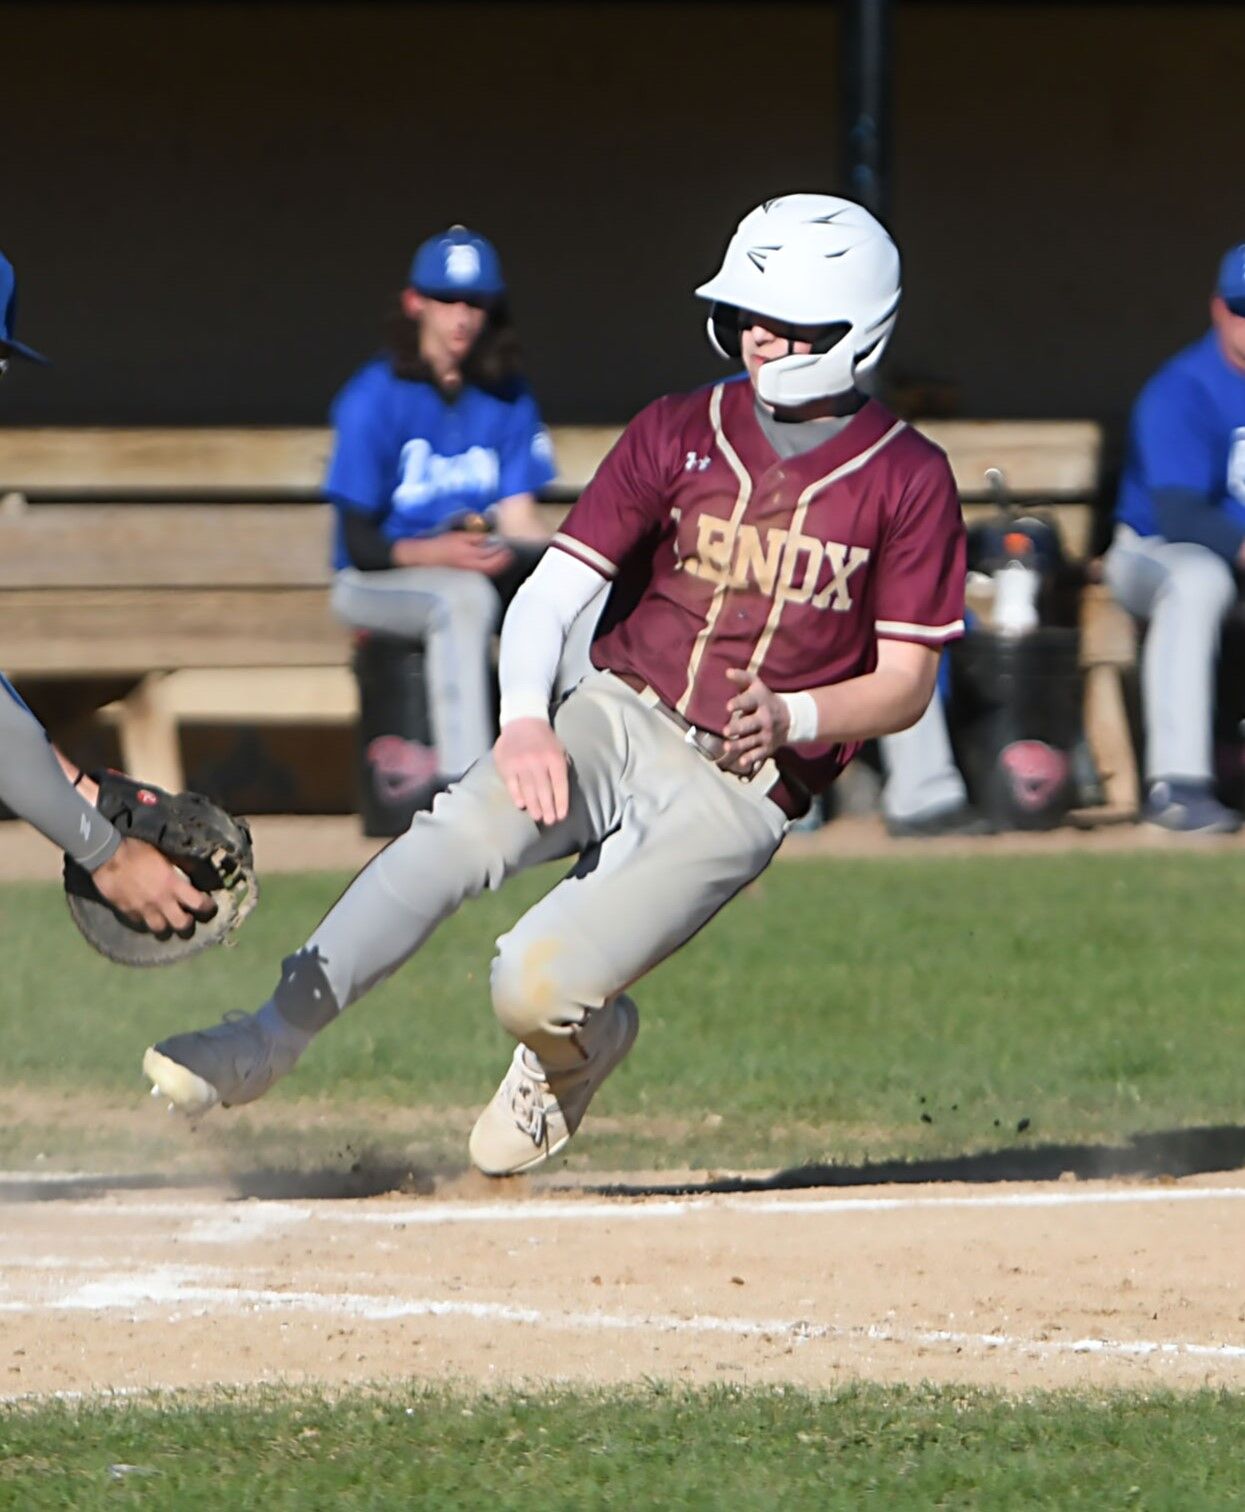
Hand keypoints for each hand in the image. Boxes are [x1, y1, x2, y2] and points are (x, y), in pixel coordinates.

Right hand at [91, 838, 214, 933]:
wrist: (106, 856)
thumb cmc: (137, 850)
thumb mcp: (164, 854)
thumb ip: (180, 866)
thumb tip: (194, 872)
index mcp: (173, 884)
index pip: (198, 904)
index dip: (207, 907)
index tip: (209, 907)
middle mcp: (161, 901)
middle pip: (182, 925)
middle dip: (188, 924)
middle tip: (187, 918)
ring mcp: (143, 910)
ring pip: (161, 930)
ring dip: (167, 928)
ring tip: (167, 922)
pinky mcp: (127, 913)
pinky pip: (140, 924)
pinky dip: (146, 922)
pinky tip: (146, 916)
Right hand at [435, 532, 514, 575]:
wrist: (427, 557)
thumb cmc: (442, 545)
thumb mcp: (459, 537)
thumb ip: (476, 538)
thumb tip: (490, 539)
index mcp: (469, 553)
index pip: (490, 553)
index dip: (501, 550)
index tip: (507, 547)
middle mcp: (471, 565)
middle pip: (492, 566)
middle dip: (503, 561)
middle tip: (509, 555)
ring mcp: (469, 572)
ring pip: (488, 572)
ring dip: (498, 567)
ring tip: (504, 560)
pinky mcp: (466, 576)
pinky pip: (482, 574)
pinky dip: (490, 570)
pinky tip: (492, 566)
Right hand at [494, 718, 569, 825]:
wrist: (522, 721)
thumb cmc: (544, 739)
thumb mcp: (560, 749)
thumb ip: (562, 768)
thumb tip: (562, 793)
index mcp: (554, 758)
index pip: (559, 785)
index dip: (561, 802)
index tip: (561, 816)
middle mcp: (538, 761)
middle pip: (544, 790)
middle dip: (548, 808)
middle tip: (549, 822)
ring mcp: (521, 763)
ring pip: (528, 790)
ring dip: (534, 806)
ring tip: (538, 817)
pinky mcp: (506, 764)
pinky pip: (512, 785)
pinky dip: (517, 796)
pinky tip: (521, 805)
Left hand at [721, 668, 791, 774]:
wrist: (790, 718)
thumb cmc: (765, 699)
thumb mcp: (757, 686)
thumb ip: (743, 678)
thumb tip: (727, 671)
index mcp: (760, 701)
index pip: (749, 701)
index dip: (739, 703)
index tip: (728, 707)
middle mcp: (764, 718)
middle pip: (750, 724)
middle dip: (738, 727)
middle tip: (726, 730)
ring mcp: (766, 734)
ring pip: (752, 741)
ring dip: (739, 745)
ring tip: (727, 747)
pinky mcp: (768, 747)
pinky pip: (759, 754)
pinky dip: (752, 759)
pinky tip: (742, 762)